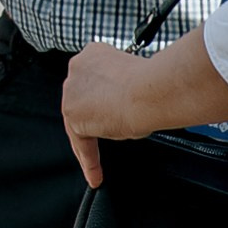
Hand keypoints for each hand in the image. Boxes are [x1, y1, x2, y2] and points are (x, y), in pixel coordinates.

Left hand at [61, 28, 227, 186]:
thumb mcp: (138, 77)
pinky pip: (80, 141)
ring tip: (106, 156)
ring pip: (80, 119)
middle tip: (113, 131)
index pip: (93, 80)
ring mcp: (72, 90)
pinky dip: (89, 159)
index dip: (102, 97)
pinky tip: (96, 174)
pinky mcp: (72, 113)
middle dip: (97, 116)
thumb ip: (125, 86)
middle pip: (83, 99)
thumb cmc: (155, 83)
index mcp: (94, 53)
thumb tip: (130, 101)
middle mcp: (78, 68)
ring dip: (94, 137)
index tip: (110, 108)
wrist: (150, 90)